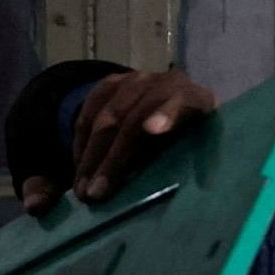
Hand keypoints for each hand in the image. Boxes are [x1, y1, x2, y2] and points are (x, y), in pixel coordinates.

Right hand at [64, 70, 219, 207]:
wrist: (180, 103)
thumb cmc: (192, 139)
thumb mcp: (196, 149)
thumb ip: (176, 161)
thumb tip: (134, 185)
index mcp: (195, 99)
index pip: (181, 102)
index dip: (167, 114)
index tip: (153, 130)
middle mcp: (164, 83)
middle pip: (132, 119)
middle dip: (112, 160)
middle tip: (96, 193)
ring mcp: (136, 80)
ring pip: (107, 117)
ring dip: (91, 157)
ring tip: (82, 188)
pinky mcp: (111, 83)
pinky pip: (89, 113)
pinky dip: (81, 142)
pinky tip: (78, 168)